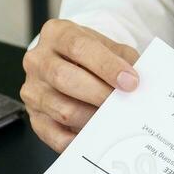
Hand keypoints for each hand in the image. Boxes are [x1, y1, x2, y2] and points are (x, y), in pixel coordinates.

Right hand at [20, 19, 139, 151]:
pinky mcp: (34, 117)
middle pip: (63, 78)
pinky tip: (96, 136)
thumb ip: (124, 60)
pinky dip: (79, 140)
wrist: (69, 66)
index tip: (130, 82)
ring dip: (92, 118)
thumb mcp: (108, 47)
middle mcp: (37, 60)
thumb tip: (141, 83)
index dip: (106, 66)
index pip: (78, 47)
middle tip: (123, 104)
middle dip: (99, 94)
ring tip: (113, 120)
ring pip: (62, 110)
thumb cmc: (91, 57)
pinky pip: (55, 135)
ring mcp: (32, 90)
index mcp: (56, 34)